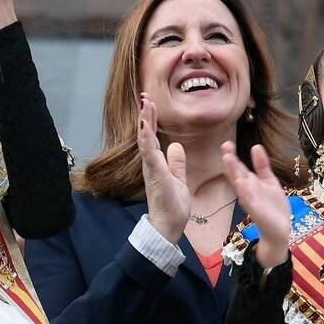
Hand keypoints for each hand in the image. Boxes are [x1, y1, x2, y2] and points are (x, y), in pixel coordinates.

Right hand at [137, 94, 190, 243]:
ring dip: (145, 121)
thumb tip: (176, 146)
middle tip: (145, 96)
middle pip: (147, 135)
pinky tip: (145, 126)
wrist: (168, 227)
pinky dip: (147, 138)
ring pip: (146, 140)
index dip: (151, 120)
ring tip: (144, 104)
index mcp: (156, 164)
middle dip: (146, 115)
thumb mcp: (179, 179)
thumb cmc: (172, 207)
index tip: (150, 103)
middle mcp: (151, 164)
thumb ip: (176, 163)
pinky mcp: (155, 175)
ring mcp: (151, 169)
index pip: (153, 137)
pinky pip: (150, 153)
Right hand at [222, 141, 289, 268]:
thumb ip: (262, 165)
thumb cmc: (272, 205)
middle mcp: (247, 191)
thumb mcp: (269, 180)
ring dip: (234, 173)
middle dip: (230, 162)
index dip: (232, 155)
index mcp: (249, 183)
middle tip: (225, 147)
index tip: (226, 143)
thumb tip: (255, 146)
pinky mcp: (256, 211)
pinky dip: (244, 192)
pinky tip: (240, 183)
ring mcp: (250, 200)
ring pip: (240, 185)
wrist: (280, 228)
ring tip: (228, 159)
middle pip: (236, 174)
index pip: (239, 167)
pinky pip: (249, 200)